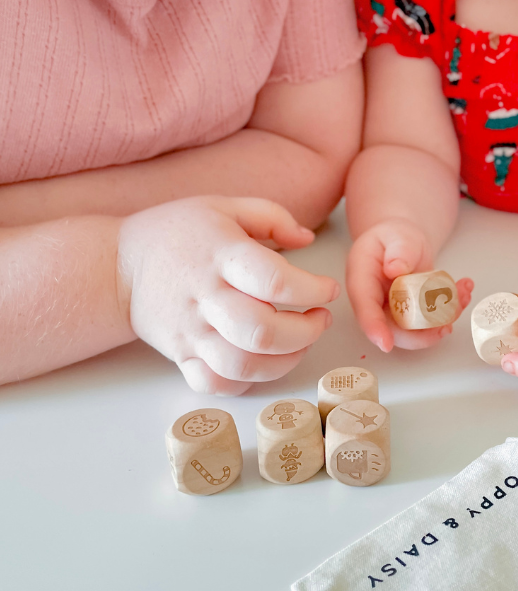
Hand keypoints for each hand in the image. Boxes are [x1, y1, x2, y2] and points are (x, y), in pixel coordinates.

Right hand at [117, 196, 337, 393]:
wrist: (117, 266)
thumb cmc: (178, 232)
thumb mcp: (224, 206)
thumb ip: (272, 218)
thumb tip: (308, 239)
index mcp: (221, 255)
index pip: (275, 281)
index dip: (312, 290)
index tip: (327, 289)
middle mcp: (206, 297)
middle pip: (261, 331)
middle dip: (305, 332)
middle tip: (320, 319)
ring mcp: (191, 332)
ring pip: (241, 366)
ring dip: (284, 362)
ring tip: (300, 342)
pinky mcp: (181, 356)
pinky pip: (215, 384)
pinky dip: (246, 383)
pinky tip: (263, 362)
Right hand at [347, 218, 472, 350]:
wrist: (402, 244)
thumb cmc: (394, 237)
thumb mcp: (396, 235)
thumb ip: (399, 250)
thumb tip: (395, 269)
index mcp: (362, 281)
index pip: (365, 307)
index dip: (374, 327)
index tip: (385, 344)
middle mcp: (376, 303)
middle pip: (393, 329)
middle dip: (422, 332)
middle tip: (448, 322)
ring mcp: (395, 312)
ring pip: (417, 330)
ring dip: (444, 319)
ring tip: (464, 292)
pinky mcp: (414, 315)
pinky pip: (432, 321)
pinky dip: (451, 309)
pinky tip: (463, 290)